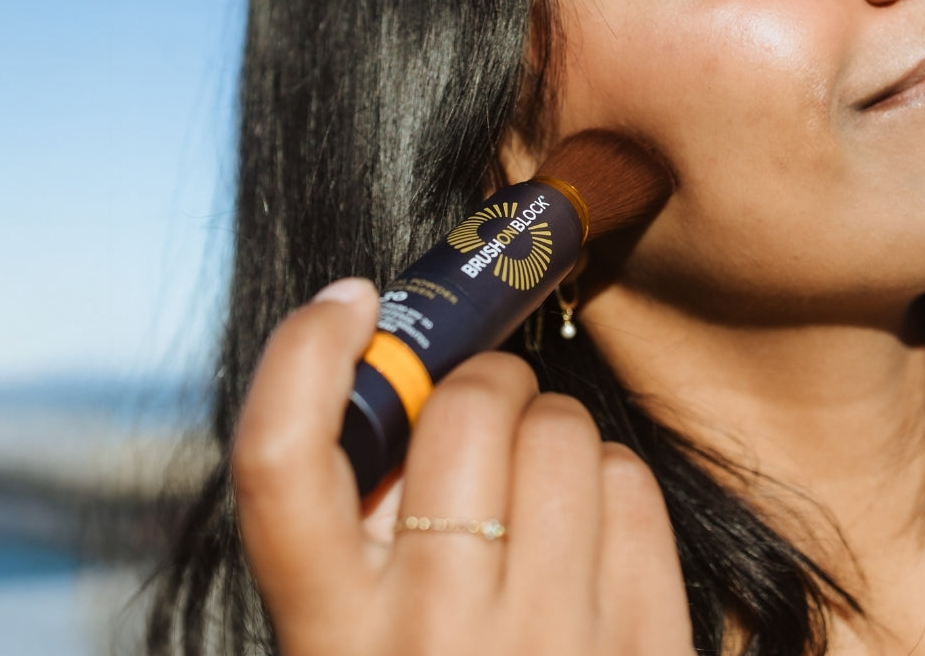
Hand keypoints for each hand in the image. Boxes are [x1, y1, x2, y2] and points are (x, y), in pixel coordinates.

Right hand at [231, 277, 694, 655]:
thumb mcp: (353, 638)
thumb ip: (356, 533)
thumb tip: (413, 386)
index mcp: (328, 637)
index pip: (280, 457)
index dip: (305, 353)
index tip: (350, 302)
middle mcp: (430, 640)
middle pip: (468, 411)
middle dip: (483, 383)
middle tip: (485, 411)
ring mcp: (548, 645)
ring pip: (562, 429)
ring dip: (551, 428)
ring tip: (537, 487)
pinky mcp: (645, 649)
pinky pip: (630, 482)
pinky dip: (609, 479)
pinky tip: (589, 531)